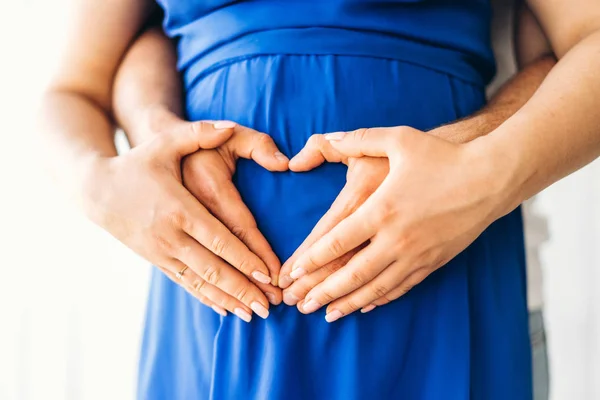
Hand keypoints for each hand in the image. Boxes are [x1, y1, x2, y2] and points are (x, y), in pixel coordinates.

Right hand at [82, 118, 287, 321]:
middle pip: (214, 269)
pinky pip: (185, 284)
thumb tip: (229, 125)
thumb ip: (199, 132)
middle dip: (243, 289)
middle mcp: (171, 235)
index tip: (268, 276)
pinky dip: (206, 298)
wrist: (96, 188)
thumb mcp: (165, 143)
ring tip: (254, 316)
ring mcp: (162, 252)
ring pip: (200, 282)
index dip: (245, 259)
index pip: (219, 240)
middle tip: (270, 307)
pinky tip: (225, 310)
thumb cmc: (137, 163)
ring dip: (228, 300)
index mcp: (180, 208)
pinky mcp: (156, 260)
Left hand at [286, 126, 504, 321]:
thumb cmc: (443, 156)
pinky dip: (381, 299)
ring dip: (348, 302)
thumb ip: (358, 139)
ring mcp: (417, 254)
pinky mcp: (434, 262)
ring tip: (326, 315)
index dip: (312, 259)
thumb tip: (326, 137)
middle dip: (322, 290)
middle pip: (352, 273)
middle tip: (299, 305)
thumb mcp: (398, 139)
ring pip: (376, 287)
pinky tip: (366, 306)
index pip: (338, 241)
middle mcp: (397, 238)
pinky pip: (402, 287)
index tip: (292, 272)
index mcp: (382, 208)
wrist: (491, 177)